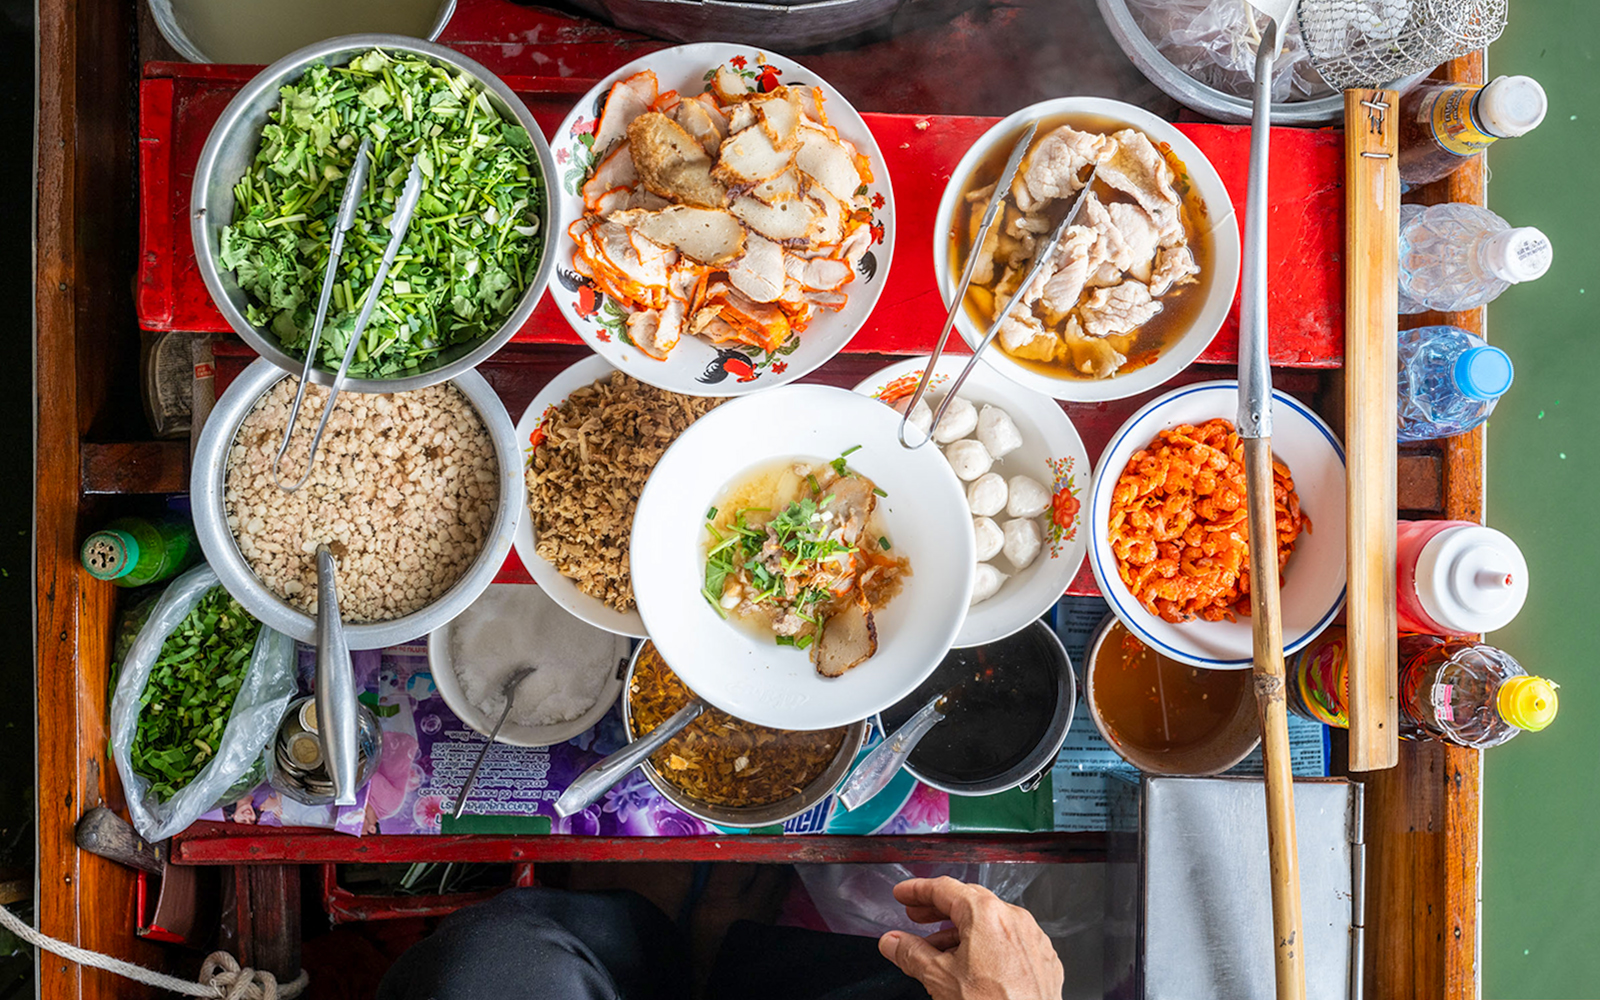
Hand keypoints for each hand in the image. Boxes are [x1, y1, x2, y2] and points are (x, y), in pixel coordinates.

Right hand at [877, 876, 1062, 999]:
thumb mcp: (939, 978)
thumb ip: (911, 954)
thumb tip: (893, 942)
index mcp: (987, 914)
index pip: (944, 889)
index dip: (917, 890)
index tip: (904, 894)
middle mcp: (1014, 919)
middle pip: (968, 901)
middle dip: (938, 908)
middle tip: (916, 916)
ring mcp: (1032, 939)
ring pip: (990, 922)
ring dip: (961, 931)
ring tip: (938, 949)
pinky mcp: (1043, 960)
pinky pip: (1010, 941)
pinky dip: (987, 945)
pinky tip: (972, 965)